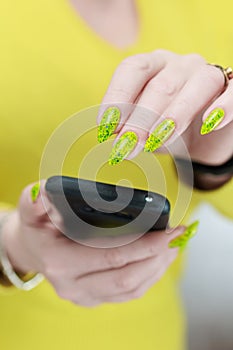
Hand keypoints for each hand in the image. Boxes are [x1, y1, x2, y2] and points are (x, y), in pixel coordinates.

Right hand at [1, 182, 183, 306]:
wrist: (32, 251)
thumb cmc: (36, 227)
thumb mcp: (30, 209)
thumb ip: (35, 199)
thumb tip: (46, 191)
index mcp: (61, 262)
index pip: (111, 256)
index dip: (144, 245)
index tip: (169, 231)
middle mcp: (73, 285)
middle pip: (127, 277)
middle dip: (158, 257)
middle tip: (177, 237)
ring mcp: (84, 296)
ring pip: (131, 289)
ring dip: (157, 268)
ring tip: (173, 247)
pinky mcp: (93, 299)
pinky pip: (127, 294)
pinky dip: (148, 278)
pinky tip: (159, 261)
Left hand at [97, 50, 232, 164]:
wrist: (202, 139)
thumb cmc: (168, 129)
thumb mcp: (145, 131)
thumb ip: (130, 131)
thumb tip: (113, 141)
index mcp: (153, 66)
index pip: (132, 69)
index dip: (117, 96)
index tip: (106, 126)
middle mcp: (180, 65)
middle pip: (161, 84)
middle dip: (140, 119)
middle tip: (126, 146)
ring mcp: (208, 74)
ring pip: (198, 84)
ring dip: (175, 114)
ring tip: (157, 139)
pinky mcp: (232, 90)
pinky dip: (223, 107)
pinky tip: (209, 124)